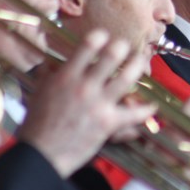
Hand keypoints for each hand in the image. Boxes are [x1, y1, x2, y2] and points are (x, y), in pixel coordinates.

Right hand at [18, 30, 154, 177]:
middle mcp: (84, 86)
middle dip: (122, 47)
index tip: (104, 35)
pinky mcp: (108, 123)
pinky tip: (152, 106)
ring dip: (137, 67)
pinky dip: (146, 110)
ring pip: (126, 79)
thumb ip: (50, 73)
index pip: (88, 45)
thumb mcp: (40, 91)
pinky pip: (134, 114)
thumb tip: (53, 61)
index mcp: (66, 76)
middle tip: (126, 47)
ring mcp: (98, 104)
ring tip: (141, 62)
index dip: (100, 36)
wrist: (41, 154)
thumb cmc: (37, 123)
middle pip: (112, 56)